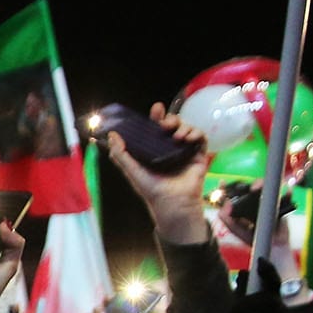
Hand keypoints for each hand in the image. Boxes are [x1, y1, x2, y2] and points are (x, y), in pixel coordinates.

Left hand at [100, 104, 211, 246]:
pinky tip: (188, 139)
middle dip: (171, 119)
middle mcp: (170, 148)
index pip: (156, 127)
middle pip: (173, 124)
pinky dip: (196, 133)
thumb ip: (120, 154)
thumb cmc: (151, 189)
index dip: (157, 116)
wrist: (171, 203)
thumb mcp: (132, 170)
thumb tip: (112, 135)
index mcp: (155, 148)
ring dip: (184, 126)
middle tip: (165, 124)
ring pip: (187, 128)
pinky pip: (201, 138)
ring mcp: (185, 151)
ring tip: (178, 137)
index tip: (156, 109)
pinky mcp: (198, 155)